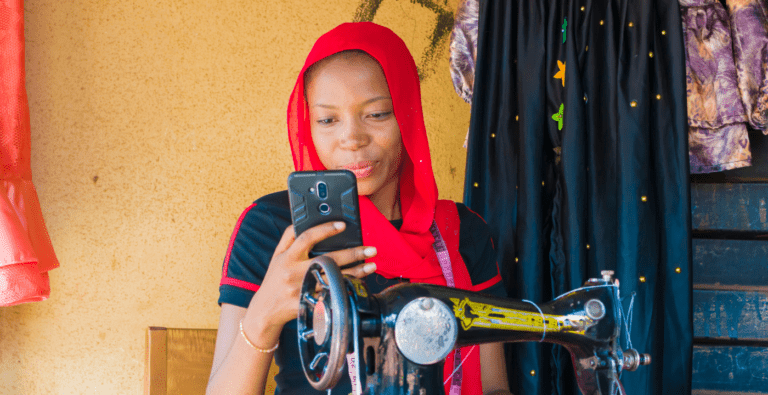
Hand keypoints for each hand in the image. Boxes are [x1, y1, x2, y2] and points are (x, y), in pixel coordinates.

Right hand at [243, 221, 376, 342]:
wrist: (265, 310)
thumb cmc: (274, 279)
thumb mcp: (277, 255)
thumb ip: (289, 236)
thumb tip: (303, 220)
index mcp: (288, 257)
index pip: (306, 238)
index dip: (325, 230)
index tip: (343, 225)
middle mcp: (295, 273)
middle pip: (328, 260)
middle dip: (353, 254)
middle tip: (371, 249)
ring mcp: (302, 290)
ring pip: (334, 279)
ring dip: (356, 273)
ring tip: (371, 266)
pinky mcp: (309, 304)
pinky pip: (331, 295)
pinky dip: (346, 289)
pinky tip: (359, 284)